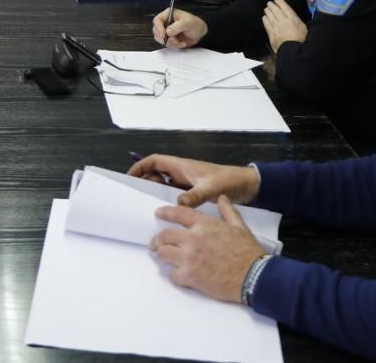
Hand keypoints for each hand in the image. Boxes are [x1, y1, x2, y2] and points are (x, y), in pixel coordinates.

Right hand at [129, 154, 260, 206]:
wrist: (247, 186)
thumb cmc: (229, 181)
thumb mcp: (211, 188)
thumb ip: (194, 195)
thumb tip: (177, 203)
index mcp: (182, 166)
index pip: (154, 161)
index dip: (139, 167)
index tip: (128, 178)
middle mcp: (181, 173)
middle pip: (156, 174)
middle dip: (144, 182)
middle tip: (135, 198)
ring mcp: (187, 183)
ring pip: (164, 185)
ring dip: (155, 193)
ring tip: (147, 208)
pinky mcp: (193, 193)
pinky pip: (173, 195)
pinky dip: (167, 202)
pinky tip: (166, 214)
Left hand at [149, 197, 265, 302]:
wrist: (254, 276)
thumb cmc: (248, 252)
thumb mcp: (240, 227)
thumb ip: (228, 212)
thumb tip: (222, 198)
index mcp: (204, 225)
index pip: (178, 213)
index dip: (165, 212)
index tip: (158, 213)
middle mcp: (193, 239)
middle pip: (164, 235)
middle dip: (157, 240)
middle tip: (155, 244)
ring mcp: (189, 258)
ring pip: (163, 254)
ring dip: (163, 256)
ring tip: (165, 259)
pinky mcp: (190, 276)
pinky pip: (172, 274)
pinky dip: (174, 275)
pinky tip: (179, 275)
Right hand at [152, 7, 207, 48]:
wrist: (199, 32)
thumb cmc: (194, 24)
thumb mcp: (187, 23)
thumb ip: (177, 26)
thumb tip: (167, 32)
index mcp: (168, 14)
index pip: (157, 20)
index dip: (158, 28)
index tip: (164, 35)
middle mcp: (165, 22)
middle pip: (156, 31)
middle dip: (164, 38)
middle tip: (174, 40)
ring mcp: (166, 31)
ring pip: (160, 39)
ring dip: (170, 43)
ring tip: (180, 41)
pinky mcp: (169, 39)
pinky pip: (167, 44)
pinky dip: (174, 46)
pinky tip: (182, 43)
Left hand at [262, 0, 306, 52]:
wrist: (294, 52)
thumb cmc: (302, 41)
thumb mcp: (305, 28)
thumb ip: (299, 21)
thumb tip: (296, 16)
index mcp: (293, 19)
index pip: (285, 7)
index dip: (280, 2)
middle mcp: (284, 21)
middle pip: (276, 10)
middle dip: (272, 5)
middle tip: (270, 3)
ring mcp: (276, 28)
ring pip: (270, 16)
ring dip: (268, 11)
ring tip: (267, 8)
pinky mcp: (272, 34)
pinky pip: (267, 25)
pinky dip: (265, 20)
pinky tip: (264, 17)